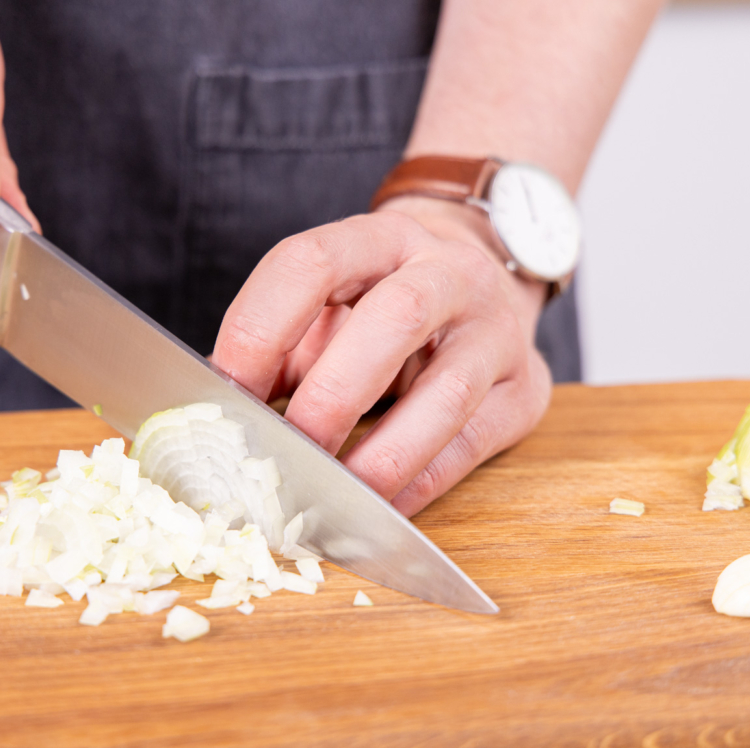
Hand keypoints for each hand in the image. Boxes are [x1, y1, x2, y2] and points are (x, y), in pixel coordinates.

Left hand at [212, 197, 552, 515]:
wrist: (485, 285)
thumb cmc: (382, 306)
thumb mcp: (331, 305)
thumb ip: (282, 350)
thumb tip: (223, 419)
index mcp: (380, 238)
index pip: (311, 262)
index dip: (259, 327)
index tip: (224, 391)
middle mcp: (449, 271)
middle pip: (394, 318)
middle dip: (330, 397)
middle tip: (284, 453)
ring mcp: (497, 330)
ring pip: (447, 393)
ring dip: (381, 455)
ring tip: (329, 497)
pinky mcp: (526, 388)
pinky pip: (471, 445)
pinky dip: (418, 484)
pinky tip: (376, 507)